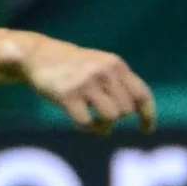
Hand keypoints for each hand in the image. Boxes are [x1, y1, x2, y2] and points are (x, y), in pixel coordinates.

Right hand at [21, 36, 156, 133]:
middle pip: (126, 110)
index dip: (148, 116)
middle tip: (103, 116)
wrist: (38, 55)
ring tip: (97, 124)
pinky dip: (88, 127)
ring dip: (105, 127)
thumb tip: (139, 111)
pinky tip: (83, 121)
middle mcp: (104, 72)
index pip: (141, 94)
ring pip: (111, 118)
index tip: (147, 131)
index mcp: (116, 65)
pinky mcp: (68, 94)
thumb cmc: (75, 66)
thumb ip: (121, 82)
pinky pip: (87, 122)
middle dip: (118, 118)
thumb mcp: (101, 65)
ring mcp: (86, 83)